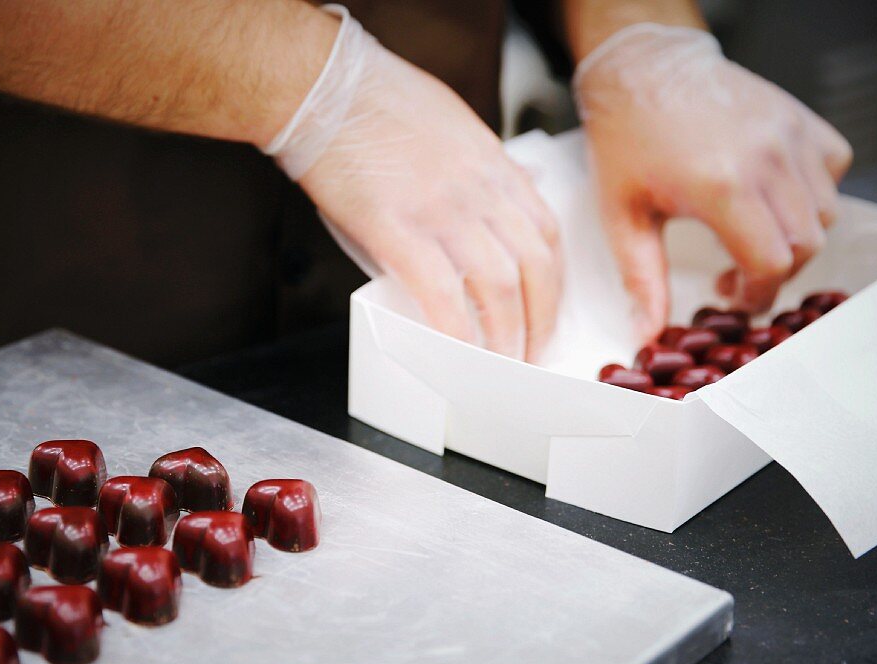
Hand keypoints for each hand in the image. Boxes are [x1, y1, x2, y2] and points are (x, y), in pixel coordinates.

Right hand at [262, 6, 561, 361]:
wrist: (323, 87)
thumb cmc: (373, 102)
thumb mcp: (451, 124)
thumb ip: (480, 167)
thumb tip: (497, 201)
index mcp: (494, 164)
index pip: (546, 232)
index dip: (554, 282)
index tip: (547, 309)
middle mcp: (481, 189)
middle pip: (534, 267)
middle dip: (540, 320)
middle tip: (530, 352)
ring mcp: (443, 210)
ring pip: (499, 287)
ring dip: (506, 336)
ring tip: (499, 364)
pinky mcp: (399, 229)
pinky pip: (442, 292)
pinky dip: (456, 330)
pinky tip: (456, 352)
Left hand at [573, 23, 852, 340]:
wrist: (641, 70)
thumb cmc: (625, 139)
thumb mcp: (622, 216)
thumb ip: (641, 278)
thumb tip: (648, 330)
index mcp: (721, 188)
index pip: (771, 264)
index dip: (758, 294)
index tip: (734, 297)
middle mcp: (765, 159)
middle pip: (805, 244)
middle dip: (775, 272)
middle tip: (736, 273)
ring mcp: (788, 134)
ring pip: (824, 210)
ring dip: (795, 235)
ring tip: (750, 235)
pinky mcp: (798, 116)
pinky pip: (833, 168)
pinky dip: (813, 191)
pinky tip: (772, 196)